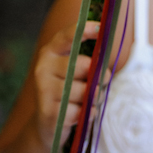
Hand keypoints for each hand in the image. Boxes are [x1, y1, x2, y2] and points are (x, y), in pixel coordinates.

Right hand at [33, 21, 110, 148]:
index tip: (101, 28)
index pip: (68, 36)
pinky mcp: (49, 112)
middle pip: (84, 65)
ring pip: (85, 90)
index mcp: (50, 52)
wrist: (48, 124)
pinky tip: (81, 113)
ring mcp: (44, 90)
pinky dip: (88, 113)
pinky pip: (81, 110)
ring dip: (95, 96)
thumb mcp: (74, 70)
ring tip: (90, 99)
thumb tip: (108, 47)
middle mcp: (43, 67)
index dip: (85, 30)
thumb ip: (88, 58)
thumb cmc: (68, 90)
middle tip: (103, 80)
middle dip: (100, 75)